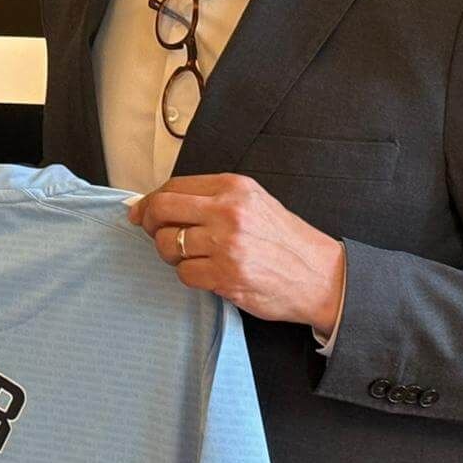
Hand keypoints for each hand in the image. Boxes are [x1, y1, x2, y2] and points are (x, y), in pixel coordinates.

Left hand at [127, 174, 345, 328]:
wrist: (320, 276)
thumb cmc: (286, 240)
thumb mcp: (254, 202)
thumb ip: (212, 198)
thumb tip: (162, 202)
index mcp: (233, 188)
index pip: (174, 187)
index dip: (151, 200)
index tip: (142, 211)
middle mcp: (228, 212)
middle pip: (163, 210)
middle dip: (149, 222)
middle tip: (151, 231)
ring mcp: (226, 245)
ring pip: (169, 244)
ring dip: (171, 253)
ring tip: (189, 255)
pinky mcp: (226, 276)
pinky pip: (185, 274)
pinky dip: (189, 275)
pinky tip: (206, 273)